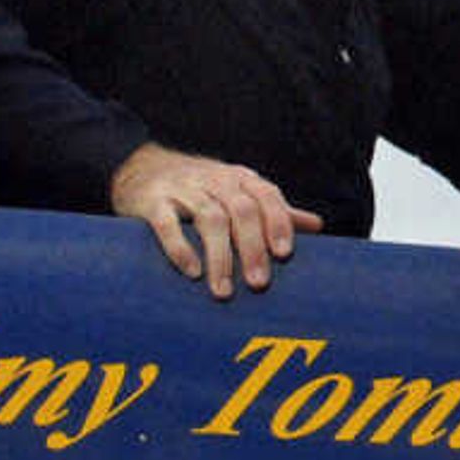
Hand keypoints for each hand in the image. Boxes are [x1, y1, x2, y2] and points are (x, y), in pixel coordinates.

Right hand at [108, 143, 320, 297]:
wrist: (141, 168)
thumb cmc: (202, 188)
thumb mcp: (239, 192)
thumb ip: (274, 210)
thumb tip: (317, 225)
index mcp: (240, 179)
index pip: (266, 196)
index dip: (277, 222)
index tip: (285, 254)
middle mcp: (214, 180)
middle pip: (240, 210)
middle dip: (252, 248)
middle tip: (259, 283)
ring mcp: (183, 189)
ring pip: (208, 218)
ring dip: (219, 257)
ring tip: (224, 291)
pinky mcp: (152, 202)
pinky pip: (166, 223)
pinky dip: (180, 247)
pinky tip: (191, 271)